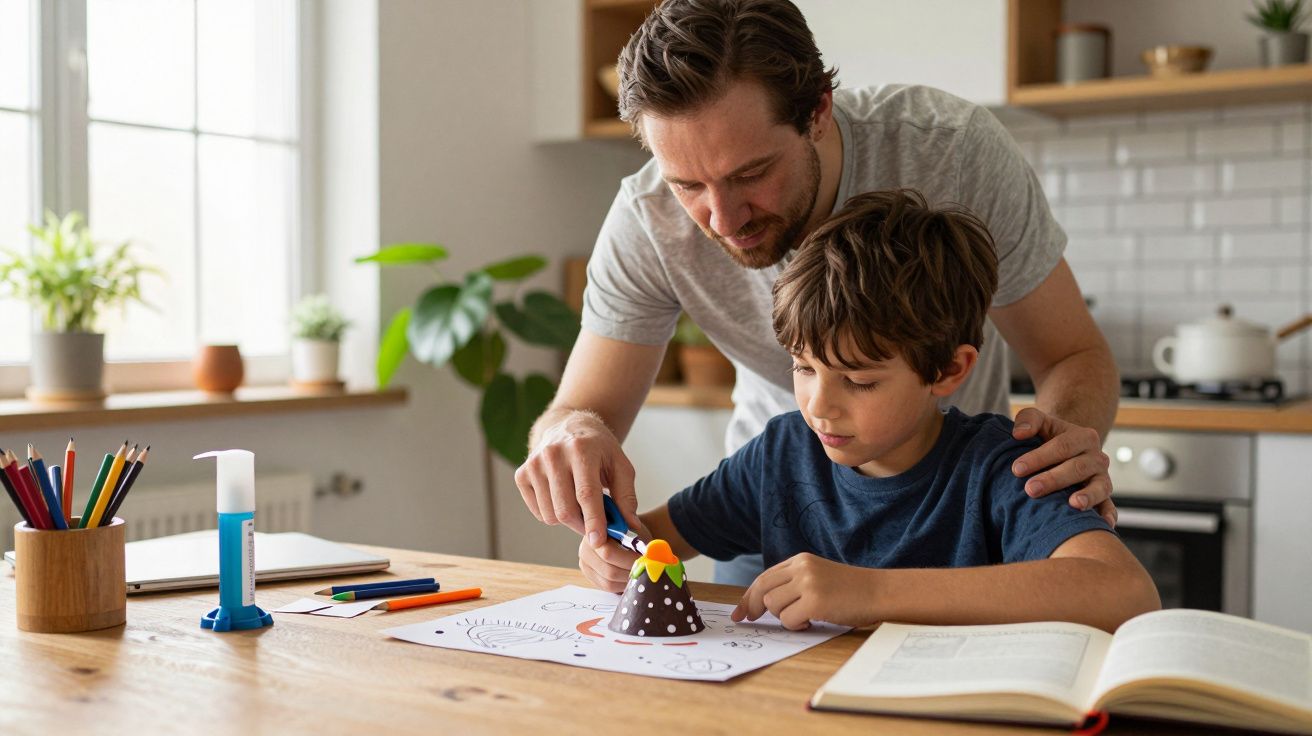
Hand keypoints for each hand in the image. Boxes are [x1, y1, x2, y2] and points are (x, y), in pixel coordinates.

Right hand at [514, 411, 639, 547]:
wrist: (568, 427)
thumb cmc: (598, 449)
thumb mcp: (620, 465)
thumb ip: (626, 497)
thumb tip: (630, 527)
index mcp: (582, 449)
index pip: (586, 493)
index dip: (594, 521)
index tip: (599, 542)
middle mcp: (553, 454)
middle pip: (565, 509)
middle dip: (582, 527)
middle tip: (595, 528)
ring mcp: (534, 464)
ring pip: (550, 514)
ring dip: (568, 521)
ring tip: (580, 507)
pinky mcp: (522, 474)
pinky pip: (538, 512)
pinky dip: (553, 514)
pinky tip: (563, 499)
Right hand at [577, 517, 650, 592]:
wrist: (625, 535)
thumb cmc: (631, 531)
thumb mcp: (634, 527)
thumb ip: (637, 536)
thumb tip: (649, 552)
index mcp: (595, 533)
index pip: (609, 553)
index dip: (629, 560)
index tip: (645, 561)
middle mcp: (585, 550)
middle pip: (610, 571)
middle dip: (631, 572)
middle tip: (647, 571)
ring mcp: (586, 566)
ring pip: (609, 582)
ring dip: (628, 580)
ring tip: (641, 574)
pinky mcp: (591, 577)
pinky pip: (608, 588)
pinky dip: (623, 585)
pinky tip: (632, 577)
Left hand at [731, 553, 875, 629]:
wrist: (880, 592)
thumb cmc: (852, 591)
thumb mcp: (819, 577)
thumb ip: (794, 584)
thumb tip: (762, 604)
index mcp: (801, 560)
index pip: (765, 577)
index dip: (749, 595)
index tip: (740, 611)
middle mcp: (802, 567)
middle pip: (762, 589)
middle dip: (751, 606)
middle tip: (749, 619)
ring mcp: (808, 583)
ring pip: (773, 606)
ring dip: (785, 618)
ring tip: (806, 617)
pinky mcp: (815, 601)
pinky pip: (789, 620)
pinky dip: (797, 626)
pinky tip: (813, 622)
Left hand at [1011, 407, 1116, 526]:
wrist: (1068, 450)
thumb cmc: (1048, 436)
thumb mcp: (1040, 421)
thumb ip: (1028, 419)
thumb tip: (1018, 433)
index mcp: (1084, 437)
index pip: (1062, 446)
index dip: (1039, 457)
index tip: (1016, 469)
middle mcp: (1097, 458)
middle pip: (1077, 468)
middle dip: (1053, 479)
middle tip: (1030, 489)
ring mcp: (1103, 478)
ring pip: (1098, 487)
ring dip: (1087, 496)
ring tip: (1072, 504)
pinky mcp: (1104, 497)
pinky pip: (1110, 506)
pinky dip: (1108, 515)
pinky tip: (1103, 524)